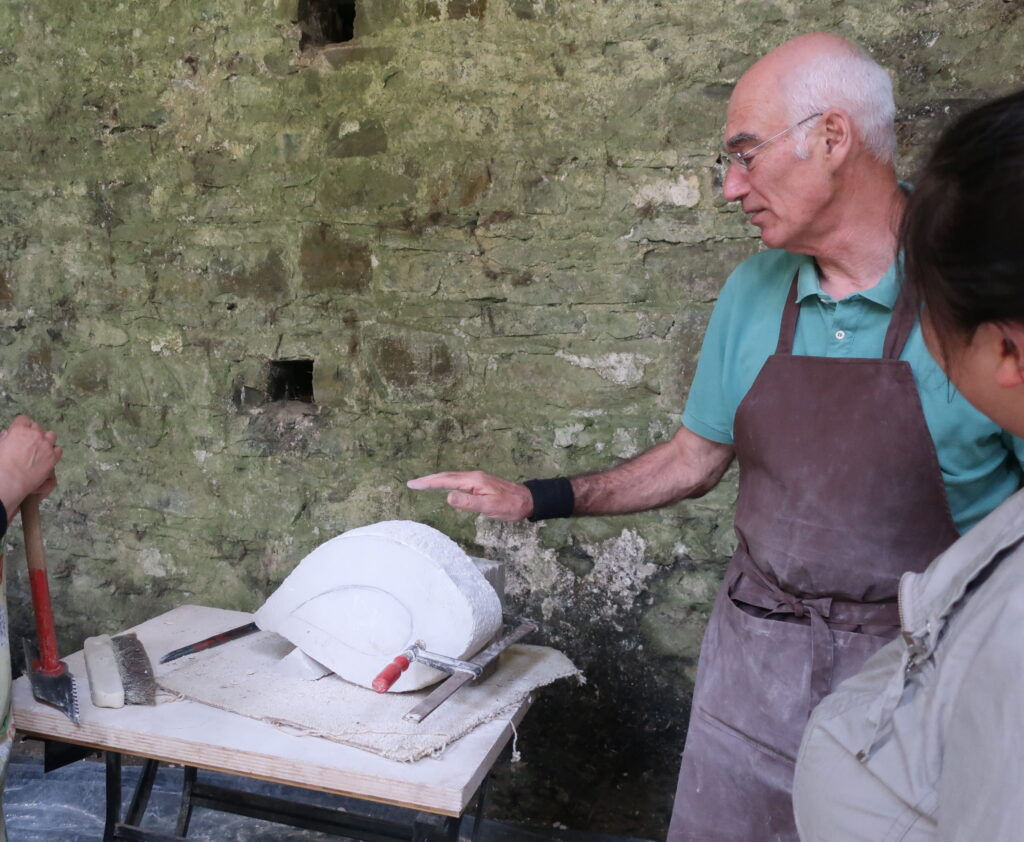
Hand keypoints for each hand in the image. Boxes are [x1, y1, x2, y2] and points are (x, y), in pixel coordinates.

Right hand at [0, 415, 62, 518]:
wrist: (10, 480)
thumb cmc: (1, 464)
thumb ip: (5, 438)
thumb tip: (8, 434)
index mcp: (19, 429)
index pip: (23, 419)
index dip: (22, 426)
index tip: (21, 432)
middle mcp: (35, 434)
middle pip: (37, 427)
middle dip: (34, 433)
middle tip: (30, 442)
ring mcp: (46, 445)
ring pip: (51, 435)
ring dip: (46, 439)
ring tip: (41, 448)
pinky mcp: (53, 456)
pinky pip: (58, 449)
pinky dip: (54, 451)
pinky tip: (48, 456)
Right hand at [407, 471, 533, 521]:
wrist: (528, 500)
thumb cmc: (510, 506)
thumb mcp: (489, 507)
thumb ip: (468, 502)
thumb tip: (447, 496)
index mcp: (473, 481)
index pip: (446, 481)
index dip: (428, 482)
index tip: (413, 484)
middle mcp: (473, 477)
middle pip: (446, 476)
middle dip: (428, 479)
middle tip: (412, 484)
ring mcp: (477, 479)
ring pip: (451, 478)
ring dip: (436, 480)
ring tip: (422, 484)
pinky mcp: (480, 483)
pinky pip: (458, 480)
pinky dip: (446, 482)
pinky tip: (443, 486)